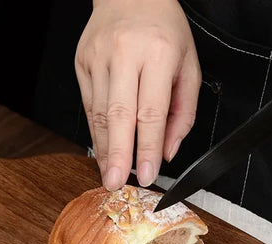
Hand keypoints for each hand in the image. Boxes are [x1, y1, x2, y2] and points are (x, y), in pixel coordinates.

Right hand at [75, 0, 201, 189]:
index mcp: (158, 53)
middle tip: (115, 184)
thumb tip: (168, 151)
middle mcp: (126, 54)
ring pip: (99, 114)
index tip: (147, 174)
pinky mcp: (83, 63)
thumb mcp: (188, 65)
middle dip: (118, 155)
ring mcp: (99, 58)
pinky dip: (96, 132)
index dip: (147, 148)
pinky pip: (89, 105)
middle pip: (119, 115)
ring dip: (105, 149)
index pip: (151, 112)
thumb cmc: (164, 30)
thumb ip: (182, 112)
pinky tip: (103, 150)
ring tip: (109, 174)